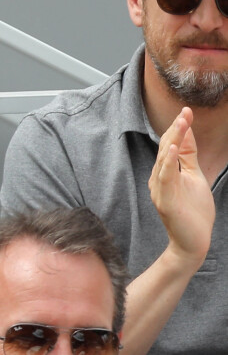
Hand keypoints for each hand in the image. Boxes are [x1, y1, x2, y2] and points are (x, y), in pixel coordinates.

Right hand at [149, 107, 214, 269]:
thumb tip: (186, 133)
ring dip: (172, 141)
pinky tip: (171, 149)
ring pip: (163, 160)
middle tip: (184, 113)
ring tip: (180, 124)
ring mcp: (159, 189)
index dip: (179, 128)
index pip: (170, 145)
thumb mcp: (194, 177)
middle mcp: (158, 178)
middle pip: (165, 149)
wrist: (194, 243)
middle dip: (176, 130)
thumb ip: (188, 156)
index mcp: (165, 172)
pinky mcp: (164, 200)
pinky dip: (167, 162)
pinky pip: (165, 177)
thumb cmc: (194, 212)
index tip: (187, 111)